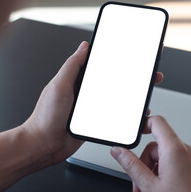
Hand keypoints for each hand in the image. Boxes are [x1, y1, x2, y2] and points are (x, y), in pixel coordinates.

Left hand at [23, 41, 163, 164]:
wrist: (44, 145)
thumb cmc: (45, 117)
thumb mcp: (59, 85)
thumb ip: (72, 66)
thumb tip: (83, 47)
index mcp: (74, 80)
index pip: (97, 65)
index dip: (114, 59)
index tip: (130, 55)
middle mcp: (83, 92)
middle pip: (110, 81)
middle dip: (129, 77)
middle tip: (146, 74)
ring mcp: (89, 107)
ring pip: (113, 97)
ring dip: (129, 95)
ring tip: (145, 93)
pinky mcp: (93, 121)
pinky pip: (111, 114)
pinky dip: (123, 113)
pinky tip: (133, 113)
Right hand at [111, 116, 190, 191]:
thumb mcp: (149, 187)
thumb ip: (131, 165)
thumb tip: (118, 152)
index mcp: (176, 150)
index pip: (158, 123)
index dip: (144, 124)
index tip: (136, 133)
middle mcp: (190, 152)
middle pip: (159, 146)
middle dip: (146, 163)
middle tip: (140, 184)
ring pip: (169, 156)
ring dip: (157, 171)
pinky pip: (181, 164)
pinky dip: (170, 174)